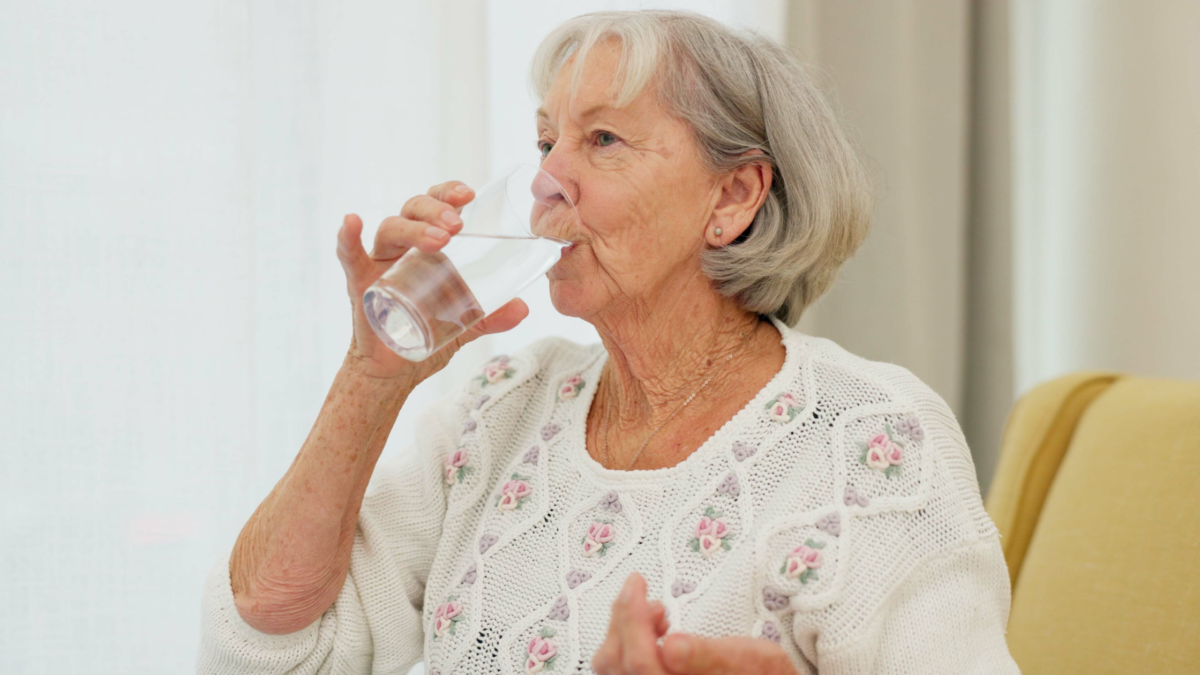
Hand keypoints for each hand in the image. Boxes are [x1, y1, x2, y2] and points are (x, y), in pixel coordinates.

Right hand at [336, 180, 528, 380]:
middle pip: (414, 210)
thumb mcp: (467, 323)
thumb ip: (492, 315)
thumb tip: (522, 308)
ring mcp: (379, 261)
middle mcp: (402, 246)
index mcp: (428, 245)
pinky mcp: (359, 282)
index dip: (449, 193)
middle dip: (435, 211)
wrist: (397, 368)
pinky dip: (347, 237)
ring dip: (413, 228)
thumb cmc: (429, 332)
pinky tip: (352, 221)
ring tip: (438, 240)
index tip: (469, 194)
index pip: (437, 206)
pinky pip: (349, 253)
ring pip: (391, 228)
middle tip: (457, 225)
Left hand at [593, 573, 797, 674]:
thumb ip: (710, 655)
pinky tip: (653, 632)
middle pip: (616, 663)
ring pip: (612, 666)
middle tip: (641, 590)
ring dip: (624, 629)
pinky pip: (621, 669)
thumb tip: (672, 647)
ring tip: (657, 613)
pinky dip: (627, 643)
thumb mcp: (753, 660)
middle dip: (624, 618)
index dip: (632, 619)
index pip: (640, 663)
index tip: (636, 585)